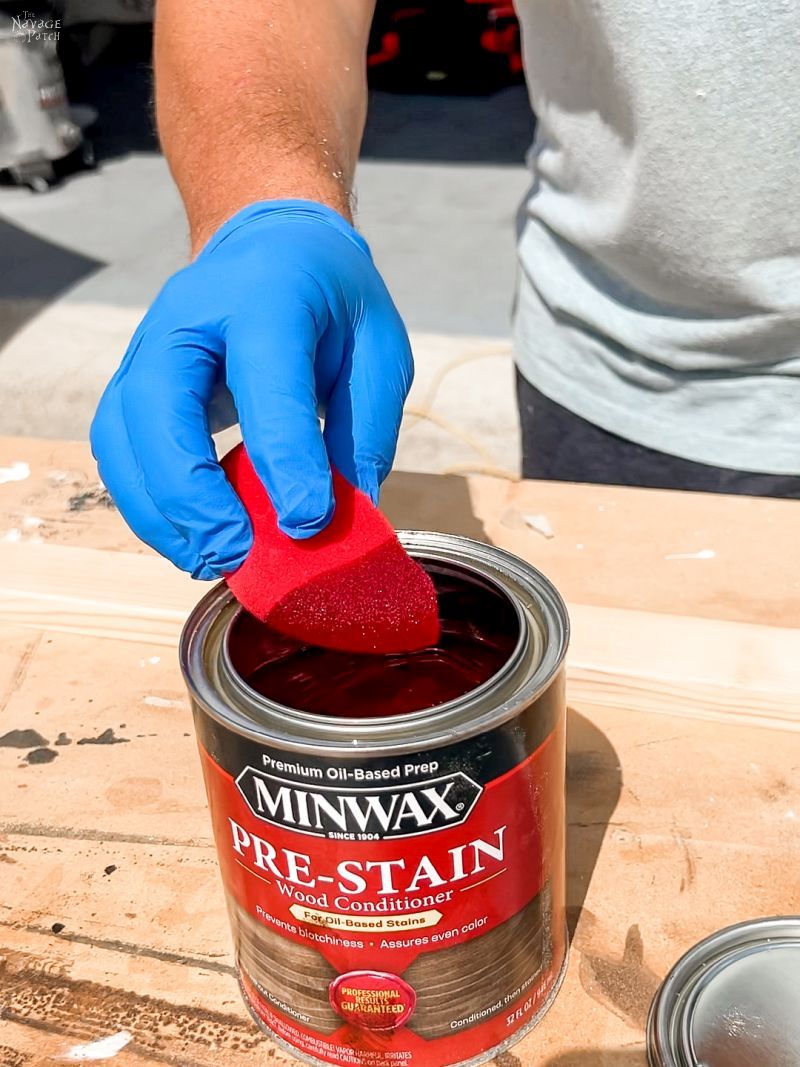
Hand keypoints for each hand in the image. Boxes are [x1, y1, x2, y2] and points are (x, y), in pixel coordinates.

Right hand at [90, 200, 412, 578]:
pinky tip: (189, 537)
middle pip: (158, 407)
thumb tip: (346, 516)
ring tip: (210, 560)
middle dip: (192, 495)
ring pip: (121, 436)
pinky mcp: (132, 383)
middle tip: (237, 555)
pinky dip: (146, 503)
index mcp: (266, 297)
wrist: (271, 248)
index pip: (265, 384)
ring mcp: (147, 348)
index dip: (285, 461)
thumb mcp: (378, 348)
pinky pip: (118, 450)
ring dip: (158, 511)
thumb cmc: (331, 298)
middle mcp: (188, 317)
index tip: (308, 523)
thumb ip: (365, 428)